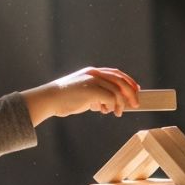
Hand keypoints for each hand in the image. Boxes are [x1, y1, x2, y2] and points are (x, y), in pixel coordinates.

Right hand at [22, 67, 139, 125]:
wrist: (49, 99)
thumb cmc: (64, 99)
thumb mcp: (83, 93)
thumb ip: (96, 95)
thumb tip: (110, 104)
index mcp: (92, 72)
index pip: (116, 73)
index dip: (128, 81)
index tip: (136, 90)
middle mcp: (94, 73)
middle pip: (121, 81)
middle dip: (131, 93)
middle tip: (135, 104)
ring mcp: (93, 80)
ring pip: (117, 91)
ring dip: (120, 104)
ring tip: (117, 113)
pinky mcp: (92, 90)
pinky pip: (111, 98)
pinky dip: (112, 106)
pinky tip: (106, 111)